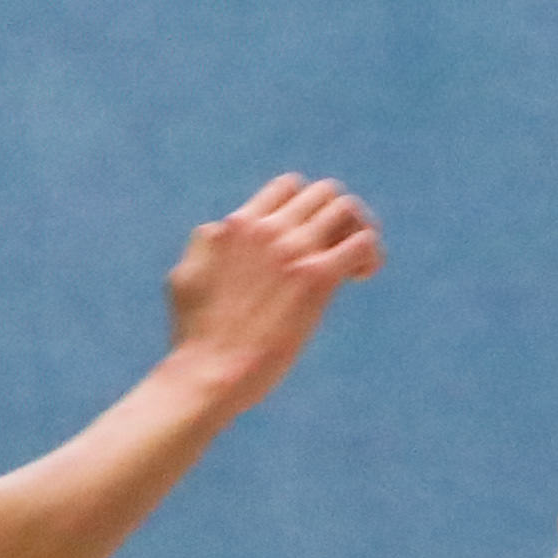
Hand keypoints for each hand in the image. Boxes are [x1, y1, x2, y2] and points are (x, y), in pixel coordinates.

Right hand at [165, 175, 382, 410]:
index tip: (310, 238)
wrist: (209, 370)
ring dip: (360, 230)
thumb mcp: (186, 274)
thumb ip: (207, 244)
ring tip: (358, 264)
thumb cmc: (196, 335)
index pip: (288, 187)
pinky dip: (371, 254)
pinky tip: (362, 276)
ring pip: (347, 209)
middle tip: (340, 251)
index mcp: (237, 225)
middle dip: (339, 217)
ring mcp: (292, 250)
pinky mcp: (316, 278)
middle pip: (324, 193)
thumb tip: (220, 229)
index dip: (306, 208)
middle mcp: (267, 228)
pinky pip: (362, 243)